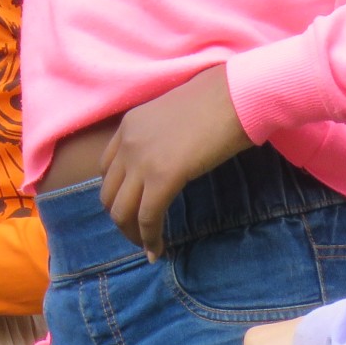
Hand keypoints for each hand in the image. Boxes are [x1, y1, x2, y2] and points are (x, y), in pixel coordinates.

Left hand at [100, 64, 248, 257]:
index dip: (118, 194)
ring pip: (120, 209)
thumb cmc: (219, 101)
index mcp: (128, 126)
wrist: (237, 94)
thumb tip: (170, 159)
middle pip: (108, 193)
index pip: (107, 169)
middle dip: (121, 219)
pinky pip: (147, 216)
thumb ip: (162, 138)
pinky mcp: (162, 177)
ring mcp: (141, 160)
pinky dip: (150, 237)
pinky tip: (159, 249)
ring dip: (132, 234)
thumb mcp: (175, 117)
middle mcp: (127, 143)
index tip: (133, 209)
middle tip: (139, 235)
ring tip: (148, 246)